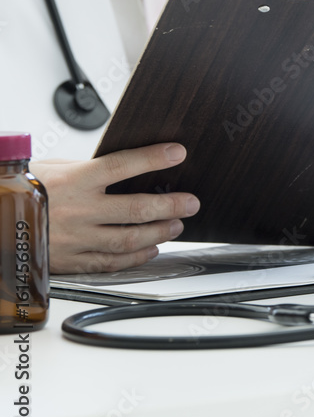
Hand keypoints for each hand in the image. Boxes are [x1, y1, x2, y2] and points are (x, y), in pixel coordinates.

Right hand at [30, 144, 199, 273]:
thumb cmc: (18, 192)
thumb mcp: (49, 169)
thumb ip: (86, 169)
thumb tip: (122, 168)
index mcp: (72, 181)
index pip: (122, 165)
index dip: (153, 159)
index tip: (177, 153)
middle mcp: (77, 211)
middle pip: (136, 208)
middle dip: (171, 204)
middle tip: (191, 201)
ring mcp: (75, 239)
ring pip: (129, 240)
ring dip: (160, 232)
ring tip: (177, 224)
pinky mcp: (71, 261)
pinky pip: (112, 263)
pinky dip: (137, 257)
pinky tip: (151, 249)